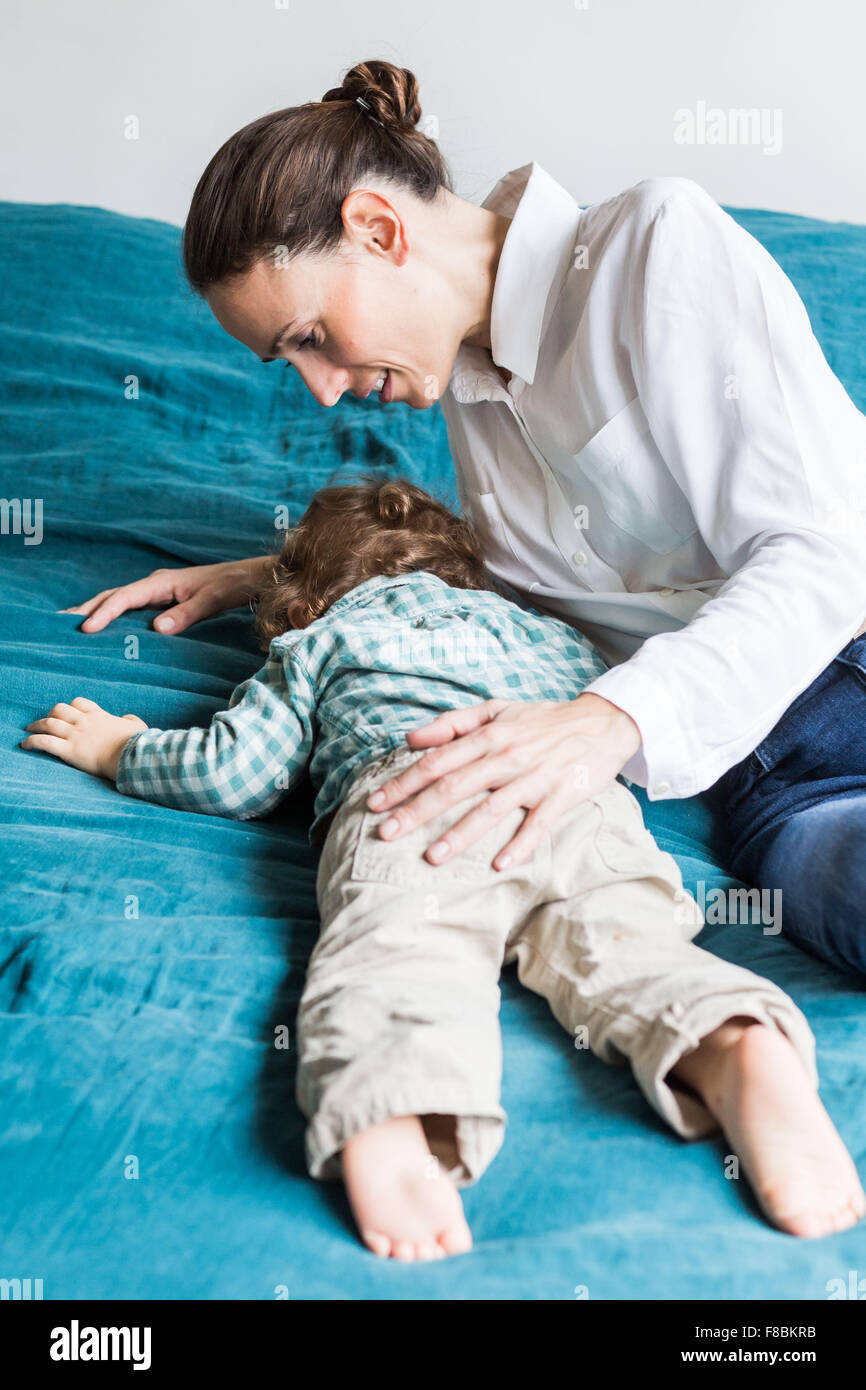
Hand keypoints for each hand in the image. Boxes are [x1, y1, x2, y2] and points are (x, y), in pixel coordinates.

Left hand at [21, 698, 147, 780]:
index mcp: (99, 716)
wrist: (131, 756)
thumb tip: (126, 718)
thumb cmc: (137, 743)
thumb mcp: (137, 726)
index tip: (67, 714)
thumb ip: (130, 719)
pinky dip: (32, 742)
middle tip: (45, 722)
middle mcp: (84, 722)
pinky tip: (25, 745)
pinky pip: (45, 742)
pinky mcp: (69, 750)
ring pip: (49, 723)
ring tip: (28, 730)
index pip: (79, 703)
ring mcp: (75, 735)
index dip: (70, 707)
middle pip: (59, 709)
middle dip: (50, 714)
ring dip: (36, 726)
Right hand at [62, 555, 272, 633]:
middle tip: (60, 622)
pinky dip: (114, 614)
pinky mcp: (163, 599)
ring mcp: (157, 591)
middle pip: (113, 595)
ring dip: (97, 610)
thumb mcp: (210, 601)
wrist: (247, 577)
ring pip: (119, 600)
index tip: (86, 628)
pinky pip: (131, 607)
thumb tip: (157, 628)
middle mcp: (155, 584)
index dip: (104, 613)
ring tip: (73, 624)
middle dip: (87, 608)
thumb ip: (185, 615)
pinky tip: (106, 626)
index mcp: (161, 583)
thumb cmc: (229, 586)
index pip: (124, 597)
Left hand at [365, 693, 642, 869]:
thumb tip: (411, 737)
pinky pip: (539, 825)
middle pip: (454, 787)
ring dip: (460, 834)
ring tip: (431, 857)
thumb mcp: (496, 710)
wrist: (601, 722)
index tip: (375, 804)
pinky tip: (499, 866)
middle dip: (417, 811)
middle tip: (386, 834)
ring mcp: (536, 778)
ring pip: (491, 809)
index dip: (403, 783)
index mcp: (488, 736)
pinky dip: (520, 845)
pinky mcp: (563, 795)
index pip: (436, 762)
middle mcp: (507, 756)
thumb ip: (452, 723)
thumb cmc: (541, 720)